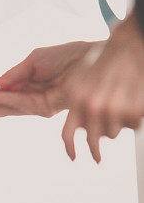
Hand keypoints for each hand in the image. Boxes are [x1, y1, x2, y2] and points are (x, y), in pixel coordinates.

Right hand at [0, 41, 94, 121]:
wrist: (90, 56)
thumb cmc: (66, 55)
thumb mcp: (33, 60)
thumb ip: (13, 74)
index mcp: (25, 87)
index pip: (0, 97)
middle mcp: (30, 99)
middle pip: (1, 109)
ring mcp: (37, 106)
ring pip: (7, 110)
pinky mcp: (46, 108)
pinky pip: (20, 104)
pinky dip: (4, 102)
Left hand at [61, 11, 143, 162]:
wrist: (130, 44)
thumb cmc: (107, 60)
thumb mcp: (82, 79)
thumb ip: (78, 103)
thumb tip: (81, 129)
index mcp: (76, 98)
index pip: (68, 134)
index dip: (70, 150)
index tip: (74, 158)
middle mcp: (93, 106)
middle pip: (95, 140)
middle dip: (96, 148)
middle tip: (98, 157)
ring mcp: (114, 109)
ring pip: (114, 134)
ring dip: (117, 126)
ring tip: (121, 107)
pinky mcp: (133, 109)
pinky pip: (133, 125)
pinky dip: (134, 118)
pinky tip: (133, 102)